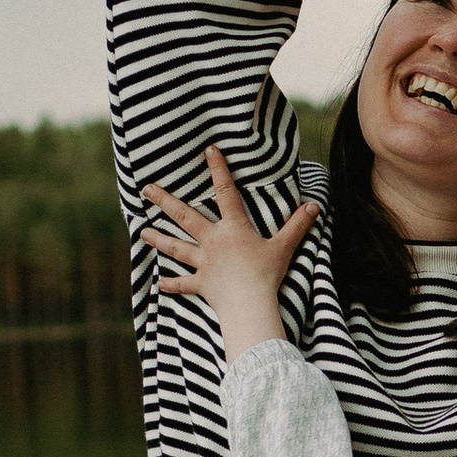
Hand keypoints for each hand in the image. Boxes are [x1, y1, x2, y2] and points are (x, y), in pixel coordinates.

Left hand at [140, 150, 319, 358]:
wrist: (249, 305)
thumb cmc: (267, 274)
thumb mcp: (285, 247)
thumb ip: (297, 225)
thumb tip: (314, 206)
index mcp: (233, 228)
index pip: (225, 192)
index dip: (218, 170)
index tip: (208, 151)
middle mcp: (212, 242)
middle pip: (185, 217)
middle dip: (164, 201)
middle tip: (146, 189)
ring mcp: (203, 263)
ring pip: (176, 247)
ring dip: (159, 238)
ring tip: (142, 231)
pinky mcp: (201, 284)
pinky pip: (184, 284)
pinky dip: (172, 284)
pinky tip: (159, 283)